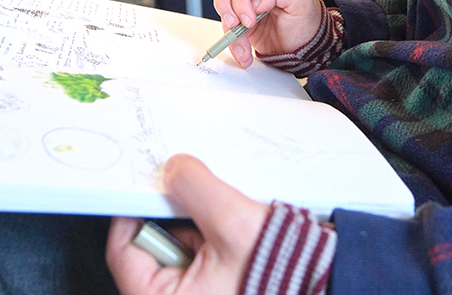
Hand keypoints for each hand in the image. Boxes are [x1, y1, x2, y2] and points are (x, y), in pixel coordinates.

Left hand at [106, 155, 268, 294]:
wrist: (325, 284)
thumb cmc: (281, 280)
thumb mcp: (232, 224)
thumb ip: (197, 189)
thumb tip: (174, 170)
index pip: (125, 249)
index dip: (133, 210)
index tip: (146, 186)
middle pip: (154, 244)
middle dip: (177, 217)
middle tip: (196, 200)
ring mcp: (198, 294)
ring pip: (180, 247)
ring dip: (200, 225)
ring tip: (227, 223)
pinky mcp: (217, 288)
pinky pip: (202, 254)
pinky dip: (214, 237)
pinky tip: (236, 232)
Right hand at [212, 0, 322, 67]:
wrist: (304, 45)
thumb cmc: (307, 22)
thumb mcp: (302, 2)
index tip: (250, 21)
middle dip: (227, 7)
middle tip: (235, 26)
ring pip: (223, 0)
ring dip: (228, 27)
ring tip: (242, 46)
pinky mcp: (242, 12)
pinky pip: (226, 20)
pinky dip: (231, 39)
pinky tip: (243, 52)